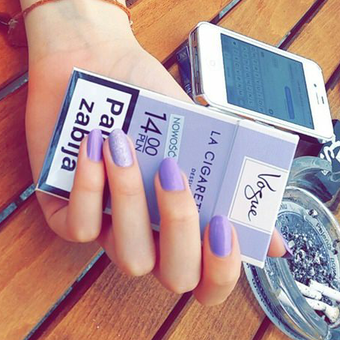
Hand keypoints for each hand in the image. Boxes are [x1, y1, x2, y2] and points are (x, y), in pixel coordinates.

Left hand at [26, 30, 287, 305]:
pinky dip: (88, 186)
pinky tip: (92, 144)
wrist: (93, 59)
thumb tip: (277, 241)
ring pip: (128, 255)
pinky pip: (80, 227)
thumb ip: (230, 179)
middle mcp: (148, 235)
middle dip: (179, 226)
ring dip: (130, 197)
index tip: (223, 222)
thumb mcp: (197, 132)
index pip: (209, 280)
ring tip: (123, 143)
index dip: (222, 269)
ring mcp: (106, 228)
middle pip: (174, 277)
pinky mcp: (62, 214)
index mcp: (184, 221)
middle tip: (173, 172)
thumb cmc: (147, 97)